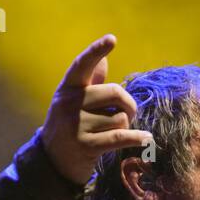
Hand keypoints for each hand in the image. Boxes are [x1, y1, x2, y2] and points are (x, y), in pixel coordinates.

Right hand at [39, 34, 152, 185]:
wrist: (53, 160)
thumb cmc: (70, 125)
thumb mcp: (75, 101)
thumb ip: (91, 83)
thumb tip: (104, 61)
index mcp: (68, 87)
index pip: (83, 64)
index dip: (97, 50)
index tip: (112, 39)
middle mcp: (70, 102)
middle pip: (116, 93)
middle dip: (129, 105)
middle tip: (128, 114)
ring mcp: (76, 124)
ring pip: (120, 118)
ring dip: (126, 126)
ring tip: (116, 131)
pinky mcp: (86, 145)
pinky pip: (120, 137)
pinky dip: (137, 138)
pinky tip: (147, 139)